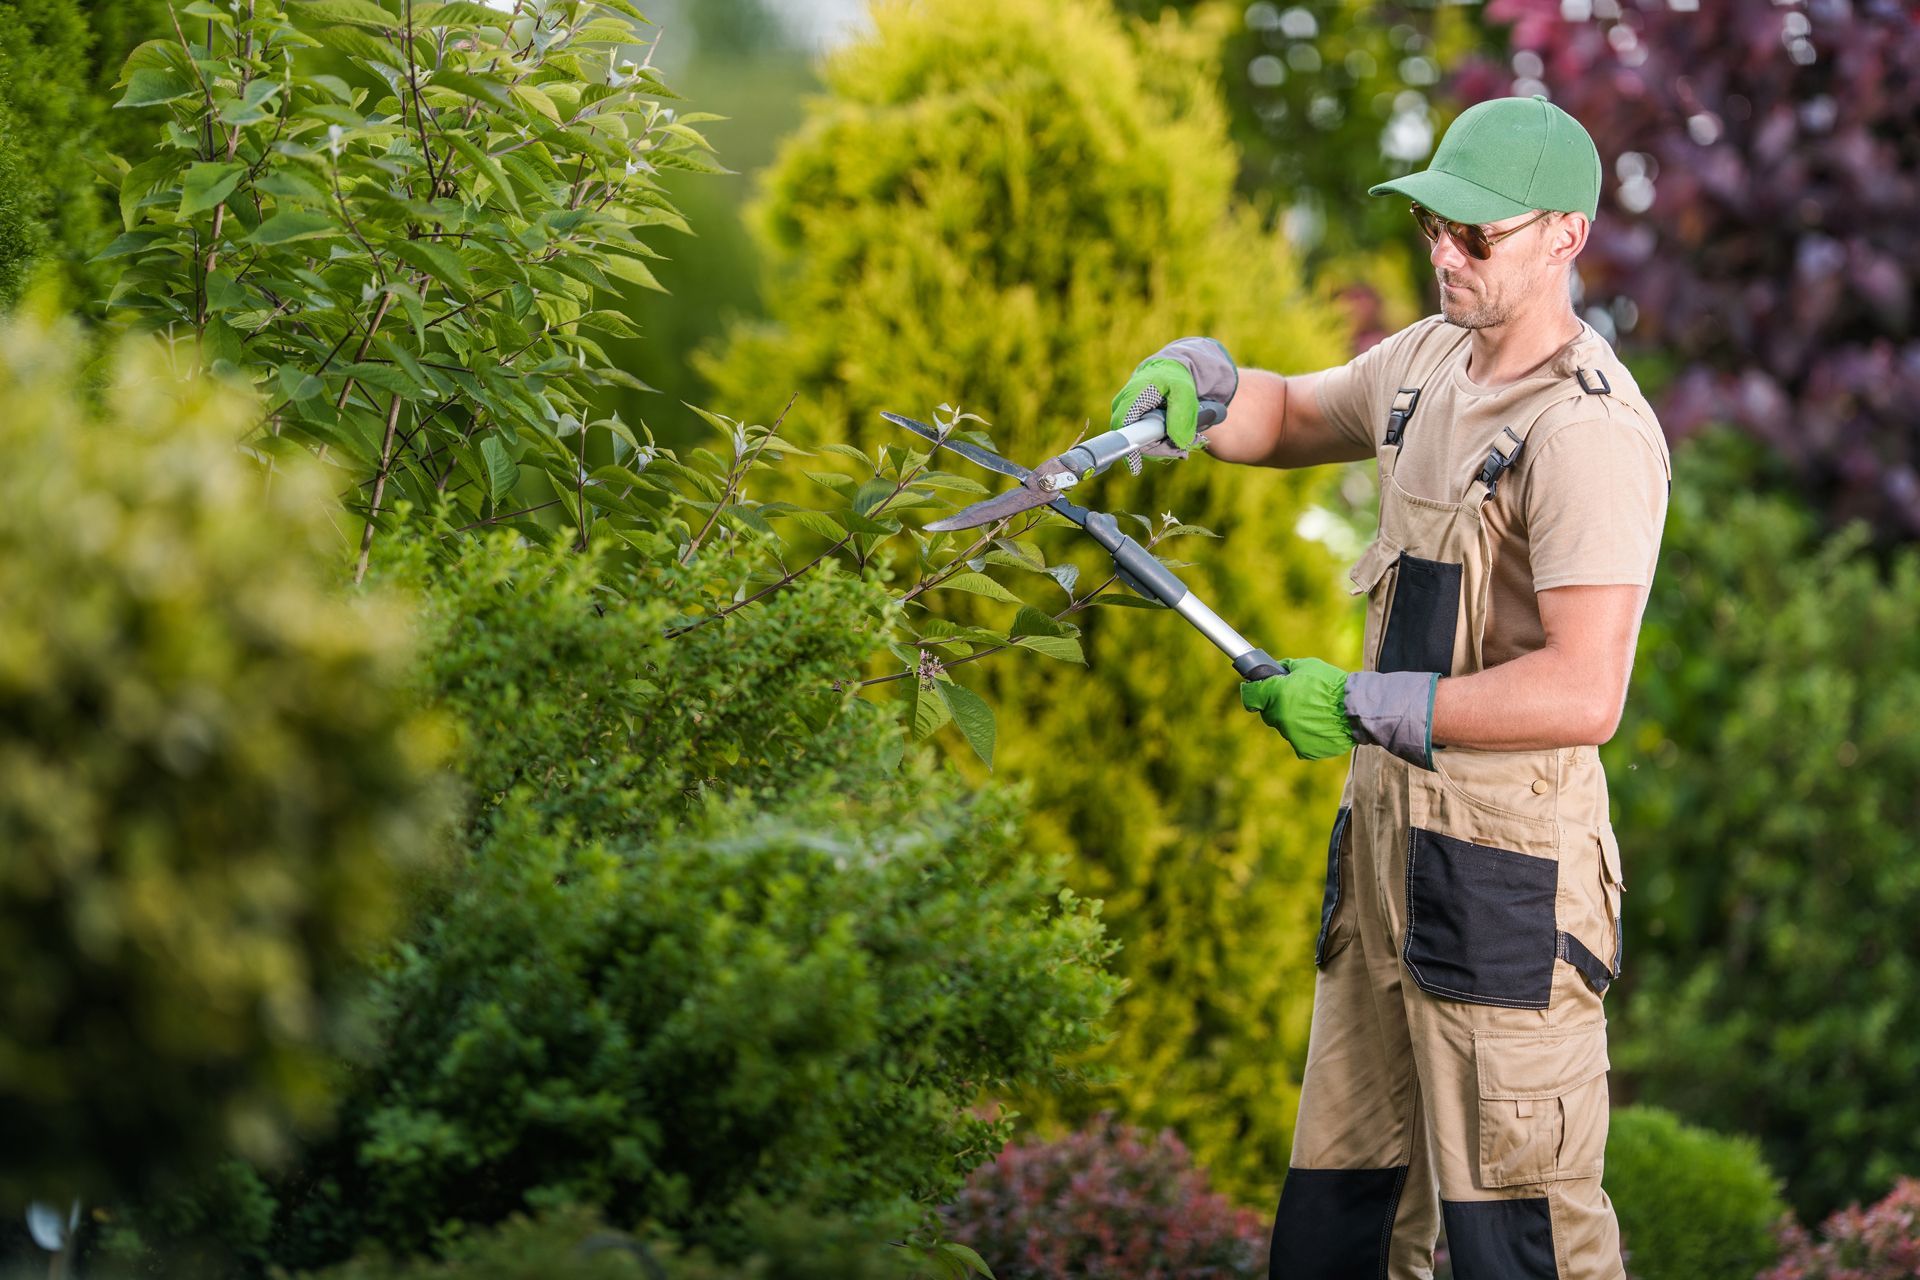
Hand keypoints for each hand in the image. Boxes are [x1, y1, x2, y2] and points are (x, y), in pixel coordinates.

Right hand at [1108, 337, 1237, 448]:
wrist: (1169, 371)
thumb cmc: (1175, 378)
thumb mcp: (1184, 392)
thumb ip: (1182, 415)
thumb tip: (1179, 442)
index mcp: (1131, 397)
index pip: (1122, 429)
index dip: (1127, 450)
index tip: (1135, 467)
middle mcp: (1122, 408)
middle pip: (1133, 441)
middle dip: (1158, 450)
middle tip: (1181, 450)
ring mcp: (1126, 417)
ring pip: (1140, 444)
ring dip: (1162, 448)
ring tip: (1182, 441)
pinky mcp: (1132, 424)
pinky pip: (1144, 441)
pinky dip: (1160, 444)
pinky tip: (1174, 439)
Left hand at [1239, 657, 1355, 760]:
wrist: (1356, 708)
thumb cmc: (1332, 685)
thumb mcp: (1307, 666)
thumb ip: (1287, 668)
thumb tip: (1277, 670)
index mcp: (1275, 694)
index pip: (1249, 696)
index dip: (1252, 692)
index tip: (1256, 691)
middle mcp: (1279, 716)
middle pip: (1268, 712)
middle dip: (1277, 705)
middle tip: (1297, 699)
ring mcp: (1290, 735)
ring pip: (1285, 727)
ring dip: (1294, 720)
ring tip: (1315, 712)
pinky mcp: (1303, 750)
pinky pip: (1298, 741)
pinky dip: (1306, 735)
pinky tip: (1320, 725)